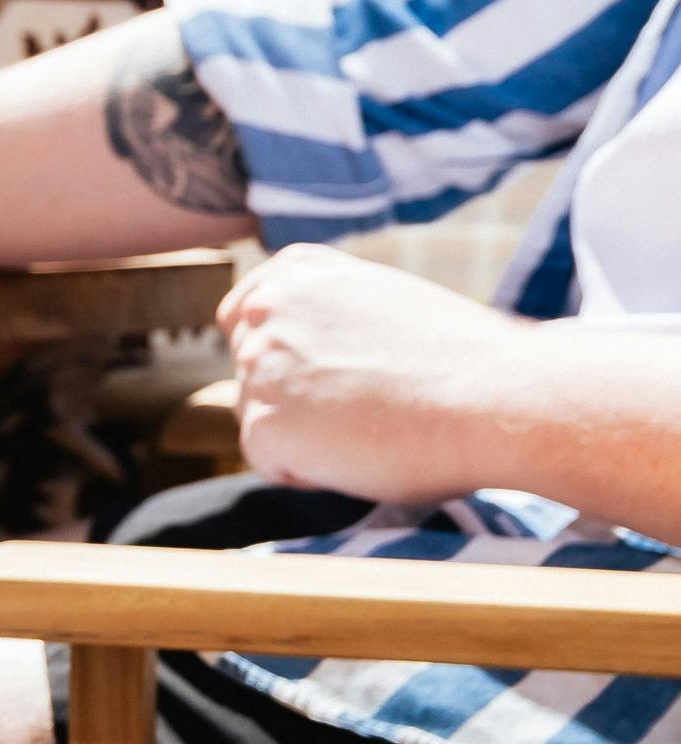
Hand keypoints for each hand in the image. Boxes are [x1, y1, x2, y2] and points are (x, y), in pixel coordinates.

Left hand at [221, 244, 527, 502]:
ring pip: (258, 415)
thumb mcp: (386, 302)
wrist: (499, 399)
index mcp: (297, 270)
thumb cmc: (464, 360)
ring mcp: (258, 364)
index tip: (321, 377)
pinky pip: (268, 460)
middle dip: (294, 397)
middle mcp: (266, 308)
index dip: (281, 358)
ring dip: (305, 434)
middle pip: (250, 371)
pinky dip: (307, 472)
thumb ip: (331, 314)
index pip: (244, 318)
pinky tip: (360, 458)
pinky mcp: (264, 424)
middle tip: (364, 411)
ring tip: (372, 430)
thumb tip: (308, 350)